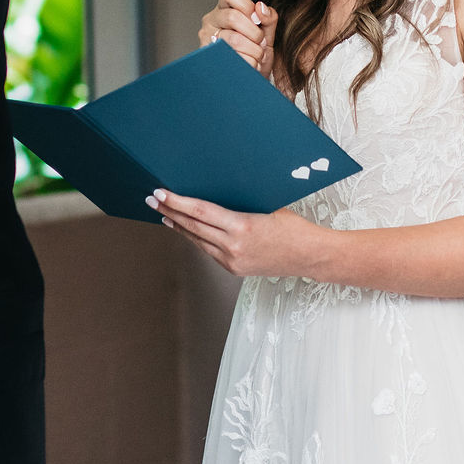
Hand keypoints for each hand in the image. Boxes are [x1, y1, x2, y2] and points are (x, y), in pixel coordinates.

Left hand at [154, 188, 317, 278]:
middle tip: (152, 200)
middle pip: (193, 226)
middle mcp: (233, 246)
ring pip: (198, 240)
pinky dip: (196, 238)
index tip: (160, 193)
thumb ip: (238, 205)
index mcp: (241, 226)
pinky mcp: (234, 269)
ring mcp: (232, 261)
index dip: (177, 202)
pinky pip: (209, 251)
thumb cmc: (293, 227)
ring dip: (179, 226)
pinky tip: (187, 230)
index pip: (199, 211)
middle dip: (170, 211)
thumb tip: (214, 194)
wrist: (310, 257)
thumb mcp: (266, 207)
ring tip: (164, 214)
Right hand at [200, 0, 276, 75]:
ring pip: (234, 39)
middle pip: (233, 17)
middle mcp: (212, 21)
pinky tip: (249, 63)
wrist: (251, 79)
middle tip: (259, 41)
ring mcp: (208, 39)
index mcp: (225, 9)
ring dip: (254, 50)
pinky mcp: (210, 57)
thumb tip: (260, 8)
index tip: (256, 18)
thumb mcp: (267, 33)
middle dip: (254, 32)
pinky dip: (249, 62)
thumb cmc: (256, 53)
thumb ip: (268, 17)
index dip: (245, 4)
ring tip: (256, 55)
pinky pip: (233, 57)